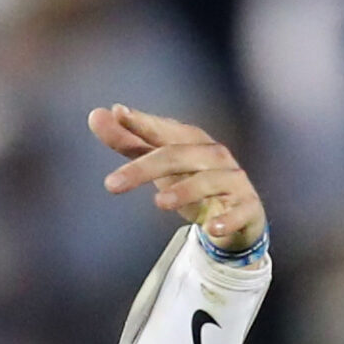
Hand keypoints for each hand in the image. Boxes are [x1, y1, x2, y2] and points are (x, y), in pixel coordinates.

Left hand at [91, 103, 266, 254]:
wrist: (237, 215)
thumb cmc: (192, 180)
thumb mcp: (159, 163)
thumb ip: (129, 141)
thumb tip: (96, 115)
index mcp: (191, 141)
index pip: (163, 130)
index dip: (142, 123)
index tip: (117, 115)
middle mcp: (213, 156)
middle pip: (178, 156)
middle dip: (145, 167)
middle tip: (110, 184)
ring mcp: (232, 181)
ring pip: (209, 181)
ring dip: (185, 190)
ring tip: (159, 202)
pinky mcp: (247, 207)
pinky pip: (239, 212)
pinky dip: (227, 219)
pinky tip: (212, 228)